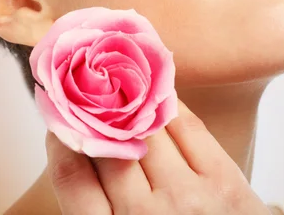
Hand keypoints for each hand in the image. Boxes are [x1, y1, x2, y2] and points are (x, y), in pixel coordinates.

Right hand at [45, 99, 271, 214]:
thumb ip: (105, 209)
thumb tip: (86, 157)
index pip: (72, 178)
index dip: (61, 142)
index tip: (59, 121)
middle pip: (109, 148)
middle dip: (95, 115)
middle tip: (88, 91)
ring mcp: (188, 197)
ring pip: (149, 131)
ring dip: (132, 103)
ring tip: (122, 82)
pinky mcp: (224, 181)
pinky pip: (190, 128)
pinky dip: (171, 106)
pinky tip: (162, 94)